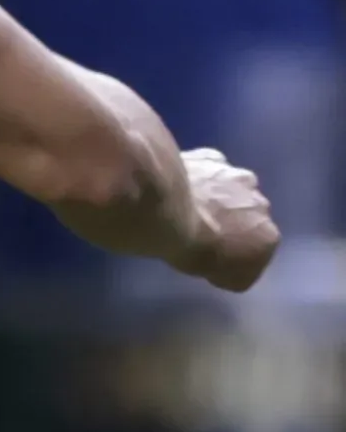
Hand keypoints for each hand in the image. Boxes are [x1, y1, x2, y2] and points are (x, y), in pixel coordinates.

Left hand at [173, 146, 280, 294]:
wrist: (162, 205)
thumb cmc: (189, 249)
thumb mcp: (216, 276)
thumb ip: (233, 272)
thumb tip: (230, 269)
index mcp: (268, 238)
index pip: (257, 251)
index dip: (234, 255)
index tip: (211, 257)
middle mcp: (262, 203)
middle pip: (247, 216)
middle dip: (230, 221)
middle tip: (198, 230)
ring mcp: (238, 175)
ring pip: (231, 189)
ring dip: (217, 196)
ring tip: (186, 206)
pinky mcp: (212, 155)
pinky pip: (210, 168)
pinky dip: (200, 175)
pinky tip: (178, 183)